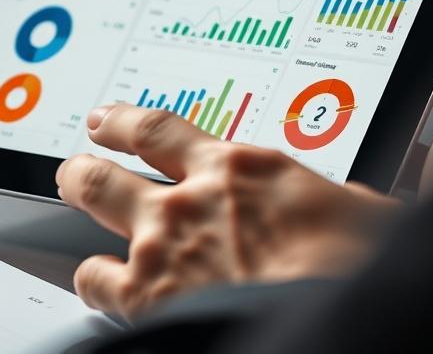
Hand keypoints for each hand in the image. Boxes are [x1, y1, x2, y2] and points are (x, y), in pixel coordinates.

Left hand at [56, 107, 399, 317]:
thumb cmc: (357, 261)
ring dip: (81, 210)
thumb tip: (339, 206)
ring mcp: (163, 247)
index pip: (159, 130)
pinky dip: (94, 282)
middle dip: (84, 168)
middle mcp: (189, 199)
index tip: (107, 120)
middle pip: (109, 170)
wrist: (341, 312)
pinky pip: (97, 285)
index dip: (123, 122)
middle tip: (75, 168)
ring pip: (94, 212)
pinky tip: (98, 286)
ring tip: (76, 207)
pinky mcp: (150, 298)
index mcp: (239, 168)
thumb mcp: (356, 209)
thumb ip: (324, 200)